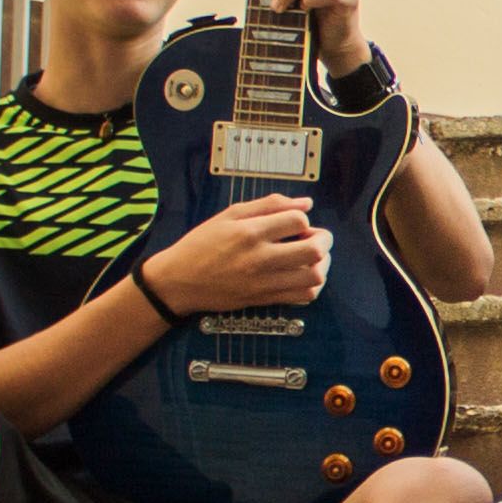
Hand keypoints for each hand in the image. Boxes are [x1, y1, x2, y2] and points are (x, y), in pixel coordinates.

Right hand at [149, 193, 331, 315]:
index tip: (295, 221)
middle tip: (315, 237)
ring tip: (312, 257)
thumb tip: (306, 202)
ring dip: (321, 264)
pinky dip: (312, 284)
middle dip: (323, 240)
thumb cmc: (201, 244)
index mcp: (249, 232)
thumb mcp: (230, 215)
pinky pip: (303, 296)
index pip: (298, 220)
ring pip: (314, 277)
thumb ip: (269, 205)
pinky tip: (302, 274)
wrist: (178, 281)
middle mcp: (259, 258)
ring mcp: (263, 282)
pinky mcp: (264, 299)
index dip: (304, 217)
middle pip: (314, 251)